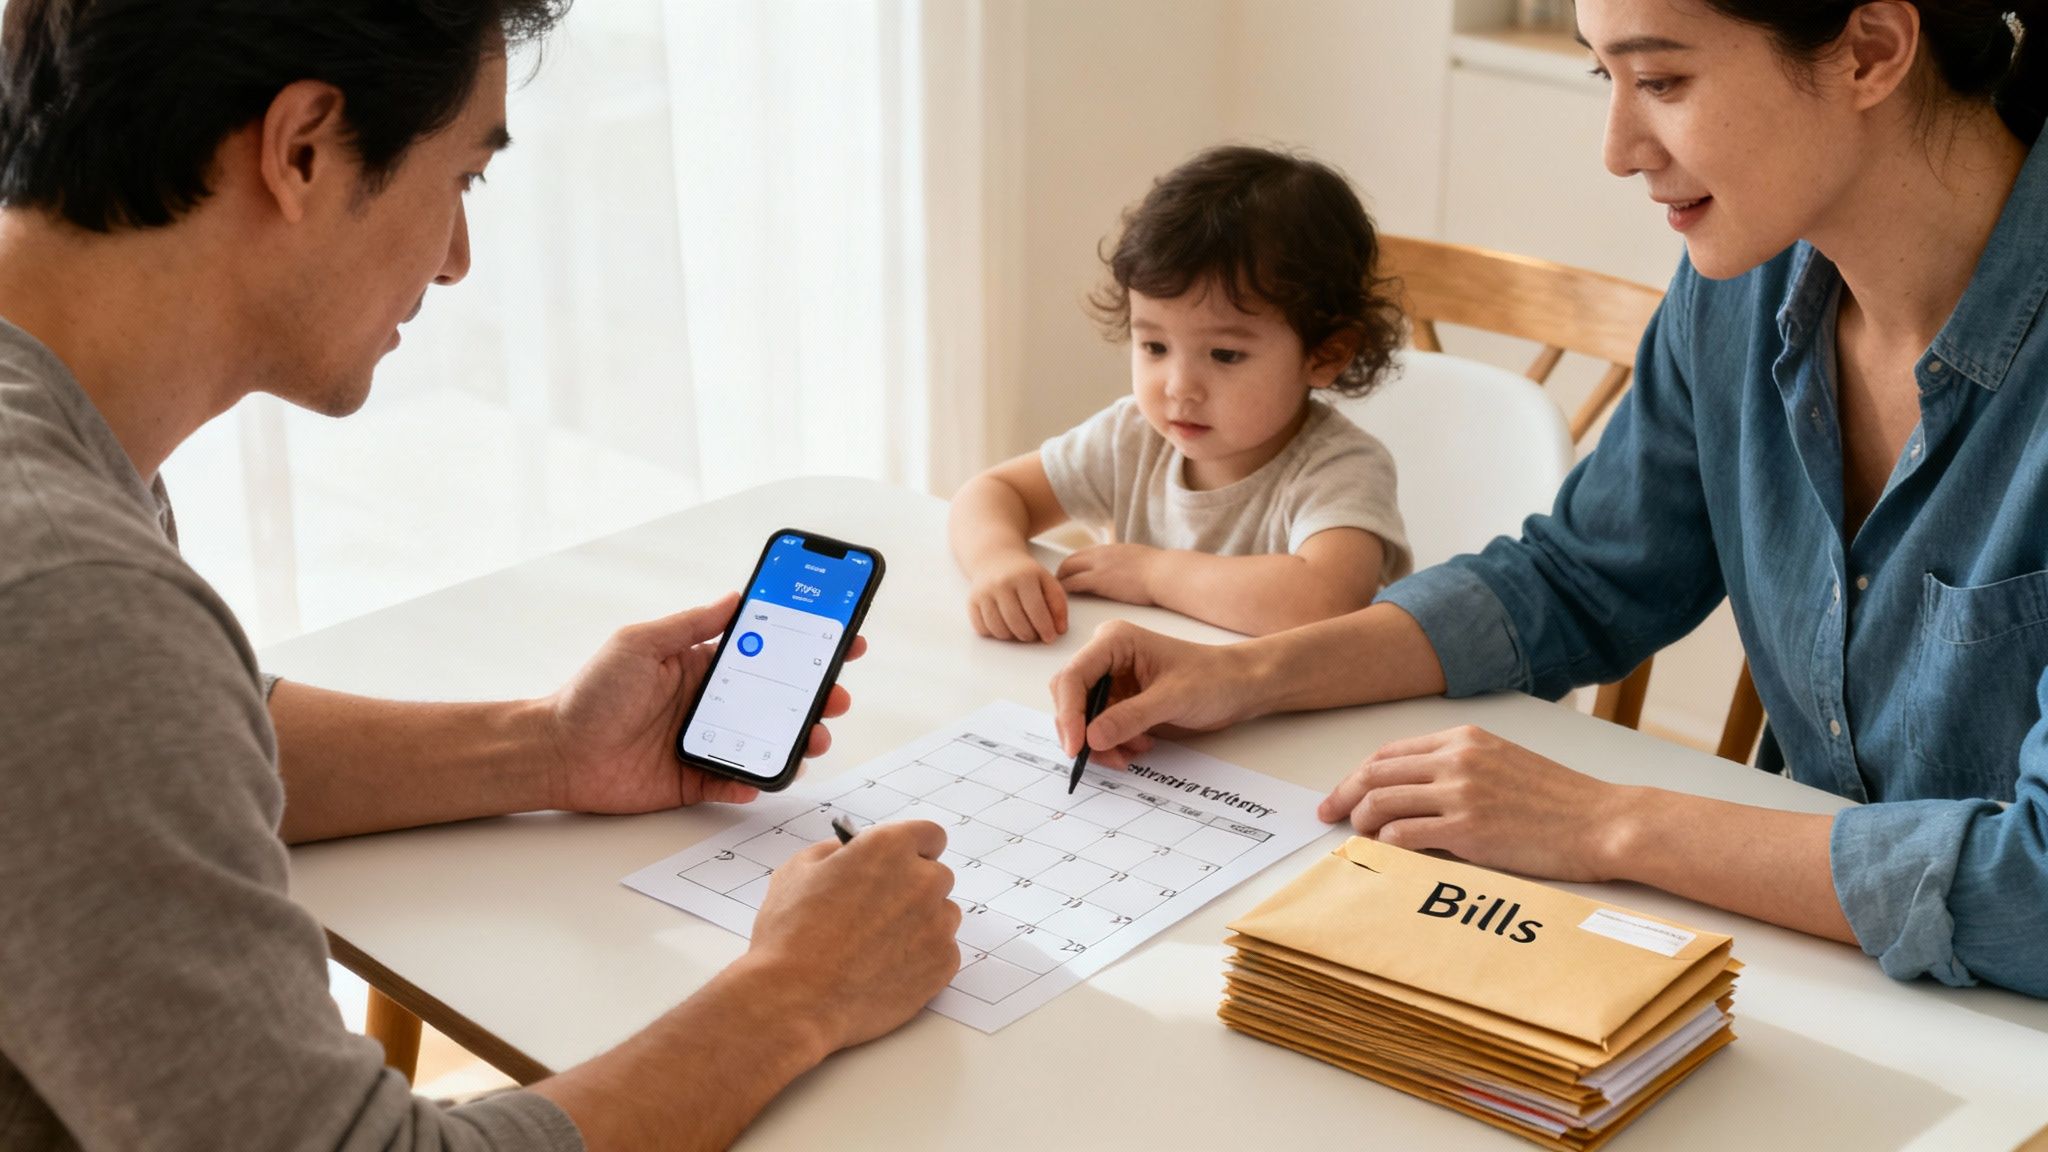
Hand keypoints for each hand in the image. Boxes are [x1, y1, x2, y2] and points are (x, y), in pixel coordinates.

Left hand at [541, 592, 865, 813]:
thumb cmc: (590, 694)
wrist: (557, 752)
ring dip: (798, 741)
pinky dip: (753, 782)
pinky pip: (736, 782)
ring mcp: (708, 742)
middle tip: (838, 696)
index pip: (766, 652)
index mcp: (703, 666)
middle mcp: (712, 704)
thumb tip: (735, 598)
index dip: (806, 646)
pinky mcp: (696, 779)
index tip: (843, 640)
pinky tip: (762, 777)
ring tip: (813, 738)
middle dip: (817, 697)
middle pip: (779, 700)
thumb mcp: (640, 644)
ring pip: (768, 743)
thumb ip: (690, 625)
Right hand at [747, 821, 960, 1050]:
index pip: (929, 836)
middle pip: (937, 876)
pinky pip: (943, 951)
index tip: (902, 864)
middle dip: (913, 889)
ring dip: (921, 923)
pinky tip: (886, 969)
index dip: (913, 851)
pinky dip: (922, 958)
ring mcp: (937, 923)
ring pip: (942, 915)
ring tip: (878, 946)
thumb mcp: (798, 871)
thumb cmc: (790, 937)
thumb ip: (835, 852)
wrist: (795, 1000)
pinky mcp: (943, 963)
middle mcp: (921, 880)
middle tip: (880, 912)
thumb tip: (851, 851)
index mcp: (888, 848)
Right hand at [966, 551, 1067, 642]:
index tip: (1050, 638)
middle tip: (1034, 635)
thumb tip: (1060, 630)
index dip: (1045, 628)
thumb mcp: (1046, 580)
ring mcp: (984, 592)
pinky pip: (983, 629)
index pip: (1036, 610)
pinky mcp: (972, 601)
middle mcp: (1001, 583)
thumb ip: (1058, 604)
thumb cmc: (1025, 573)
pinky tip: (1005, 626)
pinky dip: (995, 634)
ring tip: (1021, 630)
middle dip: (1029, 635)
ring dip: (1013, 637)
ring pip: (999, 630)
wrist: (995, 558)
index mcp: (1024, 576)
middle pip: (1016, 623)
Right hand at [1048, 619, 1263, 767]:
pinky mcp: (1119, 701)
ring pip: (1082, 718)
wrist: (1238, 687)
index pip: (1072, 677)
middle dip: (1082, 731)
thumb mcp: (1173, 698)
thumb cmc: (1213, 679)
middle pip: (1069, 697)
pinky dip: (1112, 744)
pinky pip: (1099, 728)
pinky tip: (1138, 747)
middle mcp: (1105, 657)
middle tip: (1102, 757)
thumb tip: (1091, 738)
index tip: (1077, 747)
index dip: (1069, 713)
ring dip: (1099, 743)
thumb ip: (1130, 717)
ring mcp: (1111, 680)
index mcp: (1113, 641)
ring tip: (1129, 755)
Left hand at [1056, 542, 1162, 605]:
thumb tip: (1128, 570)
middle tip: (1057, 588)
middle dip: (1061, 573)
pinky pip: (1073, 584)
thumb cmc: (1160, 571)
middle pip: (1070, 560)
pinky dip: (1064, 591)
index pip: (1083, 554)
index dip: (1073, 566)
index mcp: (1112, 550)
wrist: (1165, 573)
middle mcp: (1101, 554)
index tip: (1070, 576)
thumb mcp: (1139, 559)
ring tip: (1055, 596)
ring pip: (1067, 570)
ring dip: (1059, 582)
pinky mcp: (1099, 580)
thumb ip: (1127, 563)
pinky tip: (1063, 600)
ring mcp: (1099, 566)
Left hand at [1316, 725, 1631, 882]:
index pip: (1389, 753)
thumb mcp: (1504, 762)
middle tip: (1328, 816)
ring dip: (1361, 823)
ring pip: (1382, 803)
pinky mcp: (1468, 831)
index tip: (1340, 795)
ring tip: (1360, 839)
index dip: (1356, 775)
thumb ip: (1460, 768)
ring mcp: (1461, 794)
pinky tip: (1386, 853)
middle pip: (1374, 774)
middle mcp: (1457, 760)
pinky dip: (1386, 845)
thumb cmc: (1560, 800)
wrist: (1603, 821)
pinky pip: (1404, 835)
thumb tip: (1414, 792)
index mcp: (1464, 739)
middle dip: (1342, 796)